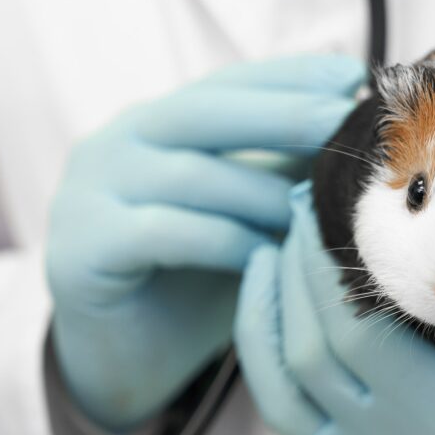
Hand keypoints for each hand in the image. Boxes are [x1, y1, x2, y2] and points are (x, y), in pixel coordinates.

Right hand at [46, 56, 364, 432]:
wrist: (121, 360)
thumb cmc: (195, 279)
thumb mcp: (242, 214)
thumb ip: (277, 170)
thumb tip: (348, 123)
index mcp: (151, 124)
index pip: (225, 85)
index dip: (288, 76)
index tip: (352, 75)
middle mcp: (113, 145)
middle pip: (204, 112)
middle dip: (281, 113)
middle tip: (341, 120)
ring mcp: (86, 193)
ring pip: (190, 176)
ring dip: (262, 191)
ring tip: (318, 207)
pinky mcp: (81, 249)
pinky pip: (165, 233)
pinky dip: (223, 241)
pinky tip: (266, 255)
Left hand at [234, 181, 434, 434]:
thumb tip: (379, 248)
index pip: (356, 336)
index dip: (324, 267)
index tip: (317, 205)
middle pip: (314, 359)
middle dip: (294, 276)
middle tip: (294, 206)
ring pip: (289, 397)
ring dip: (269, 319)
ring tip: (272, 255)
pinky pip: (301, 418)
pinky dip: (274, 364)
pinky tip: (274, 312)